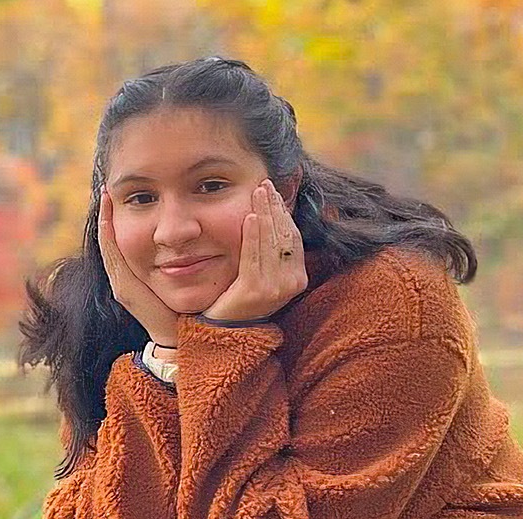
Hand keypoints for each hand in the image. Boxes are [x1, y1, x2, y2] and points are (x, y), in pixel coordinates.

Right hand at [99, 186, 180, 346]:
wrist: (182, 337)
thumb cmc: (188, 307)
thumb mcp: (187, 274)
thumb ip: (186, 257)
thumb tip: (197, 231)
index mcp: (136, 275)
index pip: (121, 242)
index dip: (116, 219)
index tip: (118, 194)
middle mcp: (124, 278)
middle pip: (109, 240)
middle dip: (106, 214)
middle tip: (106, 188)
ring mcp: (122, 284)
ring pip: (108, 246)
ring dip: (104, 220)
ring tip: (105, 195)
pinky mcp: (125, 289)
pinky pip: (112, 256)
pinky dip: (108, 234)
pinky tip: (109, 215)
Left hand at [201, 179, 306, 322]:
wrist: (224, 330)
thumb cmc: (241, 297)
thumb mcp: (262, 272)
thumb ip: (270, 249)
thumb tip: (274, 215)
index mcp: (297, 278)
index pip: (292, 236)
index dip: (284, 212)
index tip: (273, 191)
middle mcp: (291, 284)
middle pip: (284, 235)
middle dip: (275, 207)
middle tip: (264, 184)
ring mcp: (274, 289)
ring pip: (271, 243)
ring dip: (265, 213)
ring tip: (257, 192)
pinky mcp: (255, 291)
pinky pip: (255, 257)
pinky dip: (253, 235)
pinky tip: (250, 216)